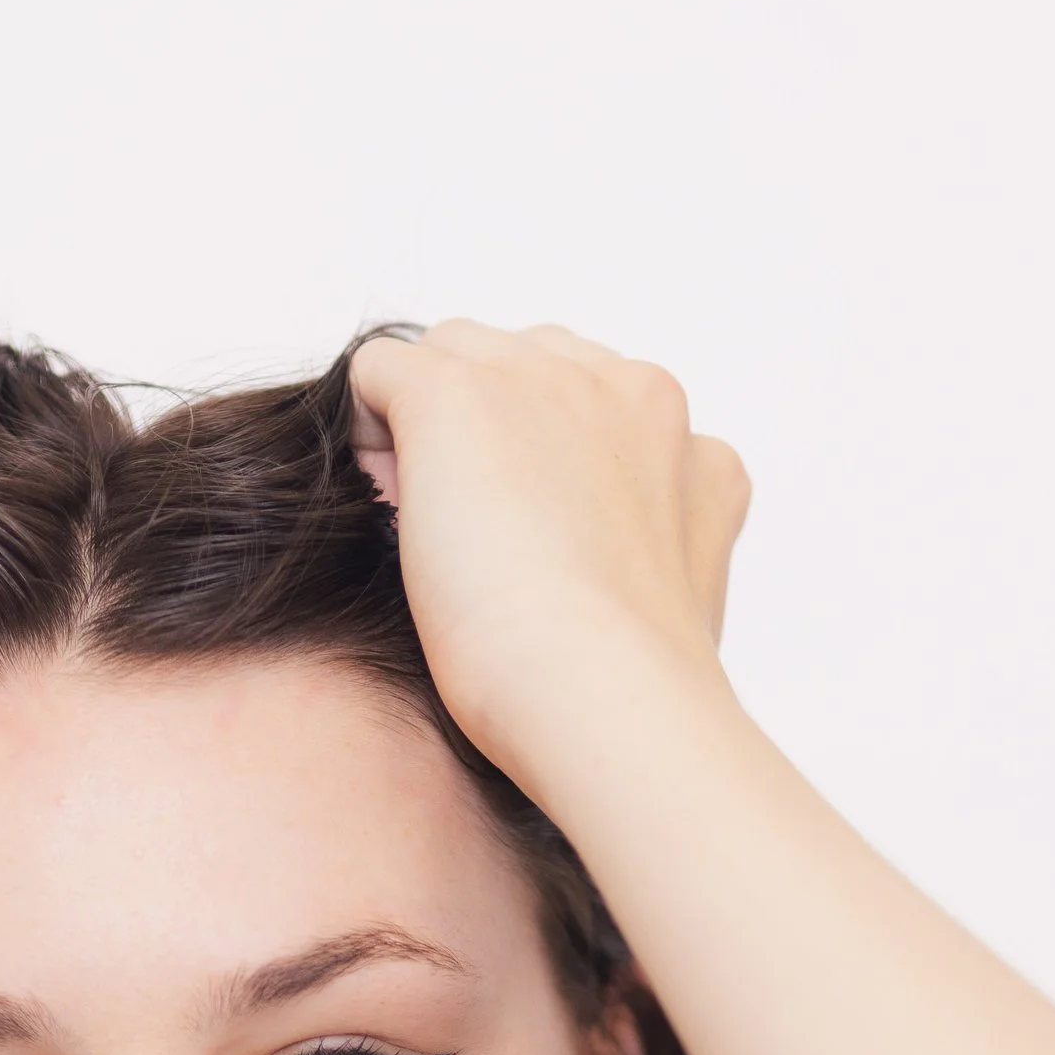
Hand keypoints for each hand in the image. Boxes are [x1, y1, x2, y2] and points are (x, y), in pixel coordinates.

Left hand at [348, 322, 749, 799]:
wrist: (603, 698)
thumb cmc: (626, 692)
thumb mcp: (667, 605)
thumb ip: (639, 547)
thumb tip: (582, 559)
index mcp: (687, 448)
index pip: (594, 411)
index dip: (539, 468)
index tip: (519, 540)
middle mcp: (629, 389)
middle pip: (523, 366)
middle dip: (485, 434)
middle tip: (465, 537)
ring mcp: (545, 380)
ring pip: (453, 356)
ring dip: (429, 430)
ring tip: (425, 527)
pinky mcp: (458, 394)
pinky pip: (378, 369)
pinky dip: (367, 431)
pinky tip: (384, 506)